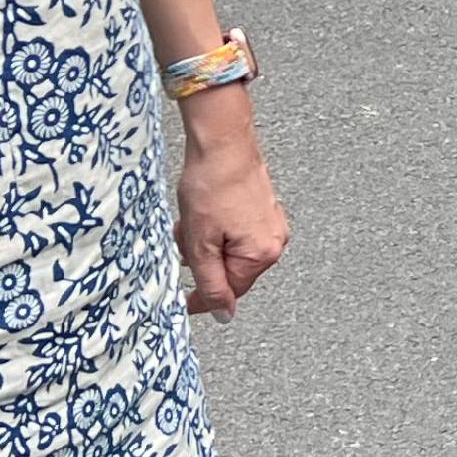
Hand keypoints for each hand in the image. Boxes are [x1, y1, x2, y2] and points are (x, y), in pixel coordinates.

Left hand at [176, 99, 289, 317]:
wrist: (222, 142)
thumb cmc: (212, 185)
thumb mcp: (201, 244)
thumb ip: (211, 284)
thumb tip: (223, 315)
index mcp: (262, 254)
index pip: (230, 291)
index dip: (202, 296)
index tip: (182, 299)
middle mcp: (274, 241)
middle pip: (229, 270)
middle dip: (203, 260)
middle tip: (185, 239)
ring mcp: (271, 223)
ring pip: (230, 251)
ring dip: (207, 243)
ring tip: (192, 221)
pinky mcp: (264, 209)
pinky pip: (236, 233)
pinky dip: (216, 230)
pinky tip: (203, 213)